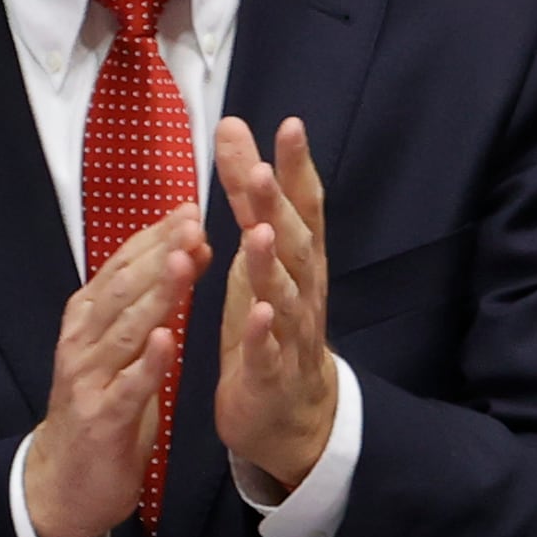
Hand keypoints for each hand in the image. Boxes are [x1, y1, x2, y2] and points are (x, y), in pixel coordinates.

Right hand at [23, 203, 205, 536]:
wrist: (64, 483)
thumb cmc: (103, 406)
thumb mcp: (127, 348)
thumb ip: (150, 303)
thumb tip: (186, 251)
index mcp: (89, 320)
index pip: (123, 268)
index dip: (155, 237)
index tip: (190, 207)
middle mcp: (83, 342)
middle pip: (122, 288)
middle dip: (158, 253)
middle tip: (193, 220)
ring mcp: (88, 379)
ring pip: (124, 329)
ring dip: (155, 294)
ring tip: (184, 261)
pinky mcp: (101, 419)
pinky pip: (127, 387)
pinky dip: (147, 363)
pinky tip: (167, 339)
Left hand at [214, 114, 338, 490]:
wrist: (288, 411)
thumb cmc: (269, 322)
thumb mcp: (256, 252)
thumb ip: (246, 195)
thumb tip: (234, 129)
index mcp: (298, 259)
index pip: (302, 205)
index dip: (297, 168)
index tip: (290, 125)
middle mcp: (303, 290)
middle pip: (295, 243)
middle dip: (277, 206)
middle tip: (259, 170)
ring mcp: (291, 333)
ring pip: (284, 295)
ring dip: (271, 264)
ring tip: (257, 232)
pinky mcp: (272, 373)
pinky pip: (270, 352)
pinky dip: (265, 333)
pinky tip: (258, 313)